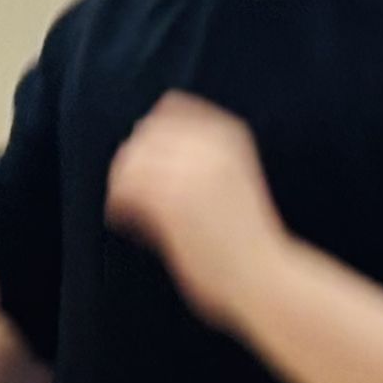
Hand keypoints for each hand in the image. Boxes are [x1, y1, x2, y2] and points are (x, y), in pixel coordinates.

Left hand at [107, 94, 291, 325]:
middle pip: (145, 131)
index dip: (152, 136)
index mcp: (229, 133)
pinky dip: (119, 207)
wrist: (264, 275)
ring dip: (123, 185)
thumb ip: (197, 153)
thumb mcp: (233, 175)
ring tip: (130, 209)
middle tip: (133, 192)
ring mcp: (190, 170)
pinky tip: (130, 225)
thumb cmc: (246, 237)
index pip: (171, 107)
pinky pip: (124, 190)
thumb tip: (139, 137)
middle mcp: (211, 144)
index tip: (150, 163)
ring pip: (130, 159)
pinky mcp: (171, 201)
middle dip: (134, 161)